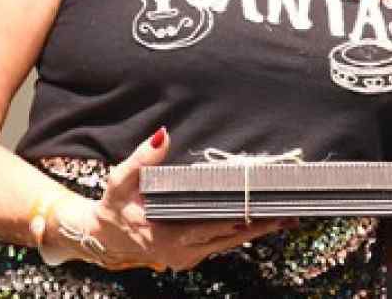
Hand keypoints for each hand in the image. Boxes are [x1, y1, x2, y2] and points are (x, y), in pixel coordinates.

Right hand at [42, 128, 292, 270]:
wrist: (103, 236)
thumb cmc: (114, 206)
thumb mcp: (120, 181)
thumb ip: (142, 160)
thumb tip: (162, 135)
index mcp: (167, 237)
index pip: (212, 226)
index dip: (239, 218)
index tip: (262, 206)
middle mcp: (181, 252)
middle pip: (228, 238)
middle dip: (259, 225)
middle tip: (288, 213)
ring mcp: (187, 256)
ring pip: (228, 244)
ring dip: (255, 231)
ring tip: (285, 218)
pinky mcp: (190, 255)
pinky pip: (221, 244)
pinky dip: (241, 233)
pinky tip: (262, 223)